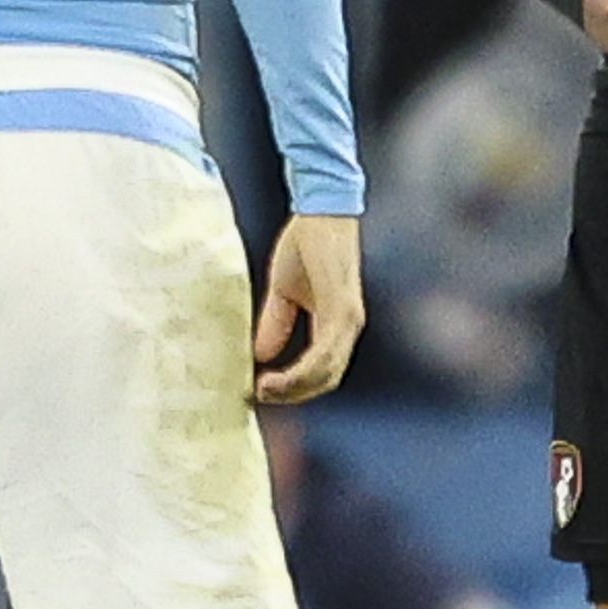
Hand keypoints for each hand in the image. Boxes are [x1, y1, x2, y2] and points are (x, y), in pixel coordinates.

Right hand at [252, 213, 364, 406]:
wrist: (320, 211)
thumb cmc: (306, 245)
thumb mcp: (284, 292)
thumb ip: (276, 324)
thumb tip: (260, 356)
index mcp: (337, 325)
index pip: (323, 371)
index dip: (294, 387)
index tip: (261, 391)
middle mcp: (348, 328)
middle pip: (326, 380)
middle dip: (292, 395)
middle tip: (259, 397)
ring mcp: (347, 320)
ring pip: (325, 372)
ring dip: (293, 389)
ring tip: (262, 391)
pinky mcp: (341, 309)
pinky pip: (323, 354)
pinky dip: (299, 372)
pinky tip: (273, 376)